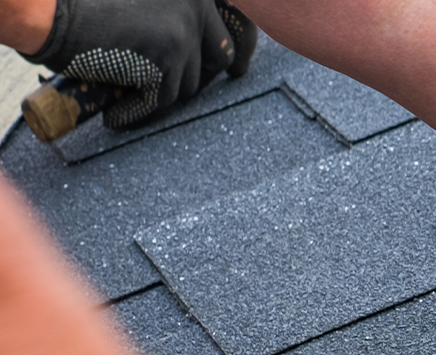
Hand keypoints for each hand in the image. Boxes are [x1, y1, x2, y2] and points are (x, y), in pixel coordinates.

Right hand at [19, 0, 256, 129]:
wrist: (51, 17)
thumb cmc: (87, 15)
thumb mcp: (146, 11)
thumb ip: (175, 23)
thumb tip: (212, 60)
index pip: (229, 29)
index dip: (235, 54)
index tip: (237, 71)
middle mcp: (195, 7)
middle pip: (218, 58)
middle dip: (198, 81)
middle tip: (170, 95)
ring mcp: (182, 32)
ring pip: (188, 84)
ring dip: (161, 99)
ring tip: (129, 100)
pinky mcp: (166, 59)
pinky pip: (163, 101)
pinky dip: (139, 113)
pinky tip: (116, 116)